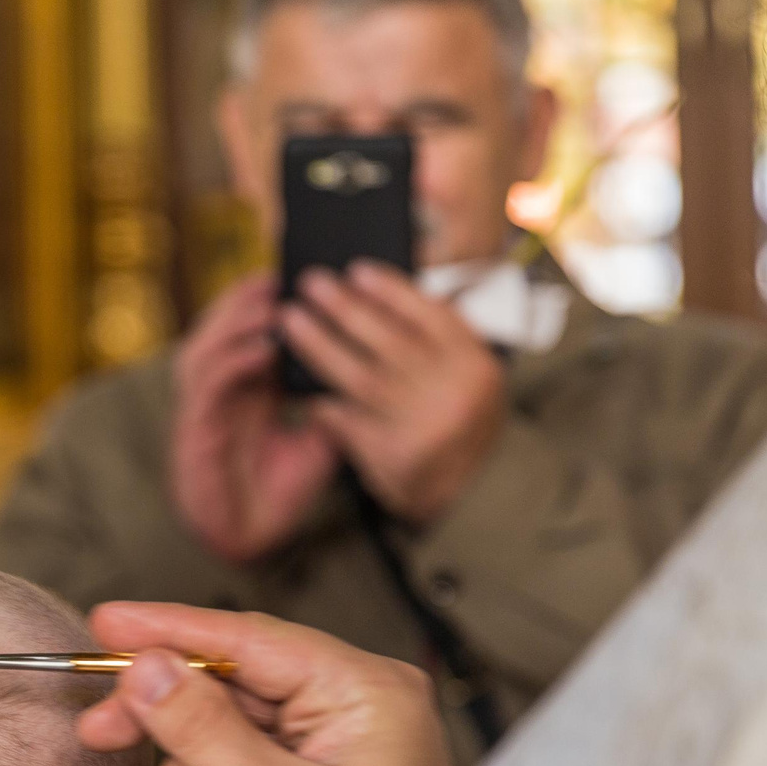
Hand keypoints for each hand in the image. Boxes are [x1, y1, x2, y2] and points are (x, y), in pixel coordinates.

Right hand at [77, 603, 452, 765]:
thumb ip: (201, 731)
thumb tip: (145, 668)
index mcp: (363, 691)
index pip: (249, 639)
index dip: (170, 631)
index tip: (106, 623)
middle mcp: (353, 711)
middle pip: (230, 695)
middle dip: (169, 735)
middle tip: (101, 734)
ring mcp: (335, 755)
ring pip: (226, 749)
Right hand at [171, 273, 344, 563]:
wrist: (252, 544)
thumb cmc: (279, 495)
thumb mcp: (321, 442)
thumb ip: (334, 408)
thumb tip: (370, 371)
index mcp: (246, 390)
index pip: (251, 332)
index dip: (267, 302)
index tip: (299, 275)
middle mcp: (219, 393)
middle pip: (221, 328)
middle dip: (246, 299)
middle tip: (278, 275)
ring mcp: (203, 410)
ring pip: (205, 347)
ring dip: (236, 322)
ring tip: (268, 302)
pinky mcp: (194, 433)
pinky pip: (207, 387)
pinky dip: (232, 363)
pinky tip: (260, 351)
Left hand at [283, 263, 506, 525]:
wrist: (475, 495)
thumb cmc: (462, 422)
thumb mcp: (468, 375)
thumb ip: (436, 336)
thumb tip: (379, 288)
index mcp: (475, 364)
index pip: (430, 314)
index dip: (390, 289)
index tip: (356, 270)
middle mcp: (452, 393)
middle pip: (388, 340)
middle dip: (343, 308)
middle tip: (311, 284)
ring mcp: (423, 427)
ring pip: (360, 377)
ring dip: (319, 345)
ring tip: (291, 321)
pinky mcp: (394, 458)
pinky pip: (348, 422)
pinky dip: (324, 404)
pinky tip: (301, 389)